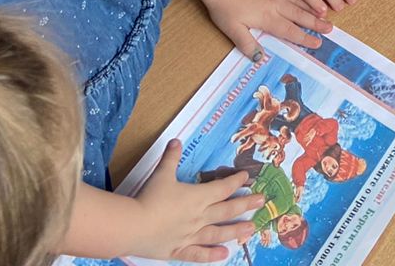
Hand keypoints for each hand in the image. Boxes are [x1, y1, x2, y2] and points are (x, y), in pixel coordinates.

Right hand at [128, 140, 265, 262]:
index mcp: (197, 197)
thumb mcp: (161, 174)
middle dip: (246, 204)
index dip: (236, 182)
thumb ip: (171, 157)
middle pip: (227, 210)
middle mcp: (199, 217)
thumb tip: (176, 140)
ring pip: (219, 233)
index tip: (247, 178)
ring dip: (236, 230)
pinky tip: (224, 255)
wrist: (133, 226)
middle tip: (262, 201)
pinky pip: (199, 254)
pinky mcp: (179, 250)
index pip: (222, 188)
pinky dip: (212, 255)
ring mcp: (191, 235)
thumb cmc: (149, 198)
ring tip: (252, 229)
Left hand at [203, 0, 332, 57]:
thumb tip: (260, 58)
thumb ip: (247, 44)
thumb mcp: (232, 30)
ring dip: (312, 8)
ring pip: (298, 1)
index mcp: (268, 19)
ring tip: (325, 13)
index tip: (318, 43)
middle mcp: (276, 5)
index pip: (290, 31)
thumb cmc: (225, 8)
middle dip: (315, 23)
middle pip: (299, 16)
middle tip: (330, 28)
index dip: (304, 38)